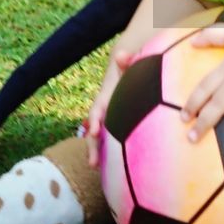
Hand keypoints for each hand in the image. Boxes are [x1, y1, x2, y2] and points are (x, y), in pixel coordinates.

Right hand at [85, 47, 136, 167]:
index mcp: (106, 98)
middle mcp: (104, 111)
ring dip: (98, 153)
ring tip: (96, 169)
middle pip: (95, 129)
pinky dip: (110, 153)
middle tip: (92, 163)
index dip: (95, 121)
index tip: (95, 131)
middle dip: (92, 146)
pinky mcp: (117, 127)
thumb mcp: (129, 64)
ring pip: (101, 138)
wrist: (128, 73)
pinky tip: (114, 169)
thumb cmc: (131, 69)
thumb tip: (121, 55)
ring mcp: (109, 119)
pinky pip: (112, 140)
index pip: (98, 110)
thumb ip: (126, 61)